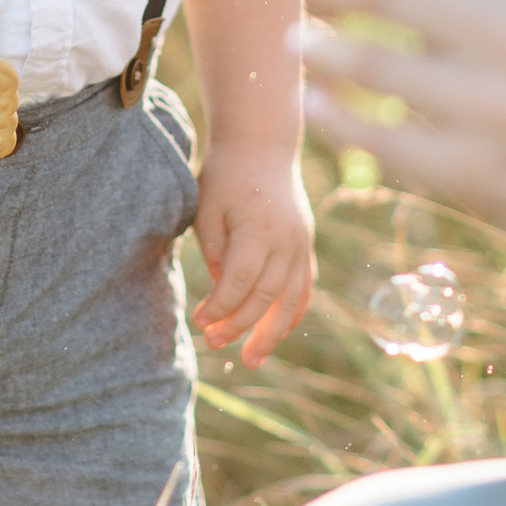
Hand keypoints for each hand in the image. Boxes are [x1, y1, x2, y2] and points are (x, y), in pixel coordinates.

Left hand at [191, 143, 315, 366]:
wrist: (262, 145)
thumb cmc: (225, 176)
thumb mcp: (208, 209)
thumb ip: (214, 251)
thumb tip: (223, 292)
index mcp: (259, 230)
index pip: (240, 283)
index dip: (220, 307)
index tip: (199, 320)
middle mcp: (287, 241)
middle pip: (266, 297)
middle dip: (240, 326)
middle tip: (214, 344)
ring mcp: (301, 244)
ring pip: (291, 299)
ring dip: (273, 332)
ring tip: (253, 359)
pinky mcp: (305, 244)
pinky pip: (305, 286)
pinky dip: (294, 312)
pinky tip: (280, 333)